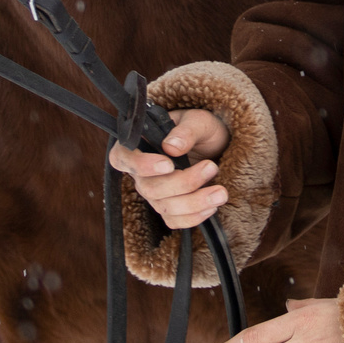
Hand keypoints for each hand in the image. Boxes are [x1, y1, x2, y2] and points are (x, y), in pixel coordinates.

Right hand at [105, 107, 231, 230]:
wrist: (216, 144)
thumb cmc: (201, 128)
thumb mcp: (198, 121)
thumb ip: (186, 131)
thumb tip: (171, 147)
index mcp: (139, 145)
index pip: (122, 158)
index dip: (141, 165)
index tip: (168, 164)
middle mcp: (142, 173)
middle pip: (149, 188)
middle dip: (183, 183)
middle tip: (211, 167)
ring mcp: (155, 193)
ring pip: (164, 207)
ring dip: (194, 202)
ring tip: (221, 192)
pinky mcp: (170, 208)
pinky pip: (174, 221)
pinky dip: (194, 217)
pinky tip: (212, 206)